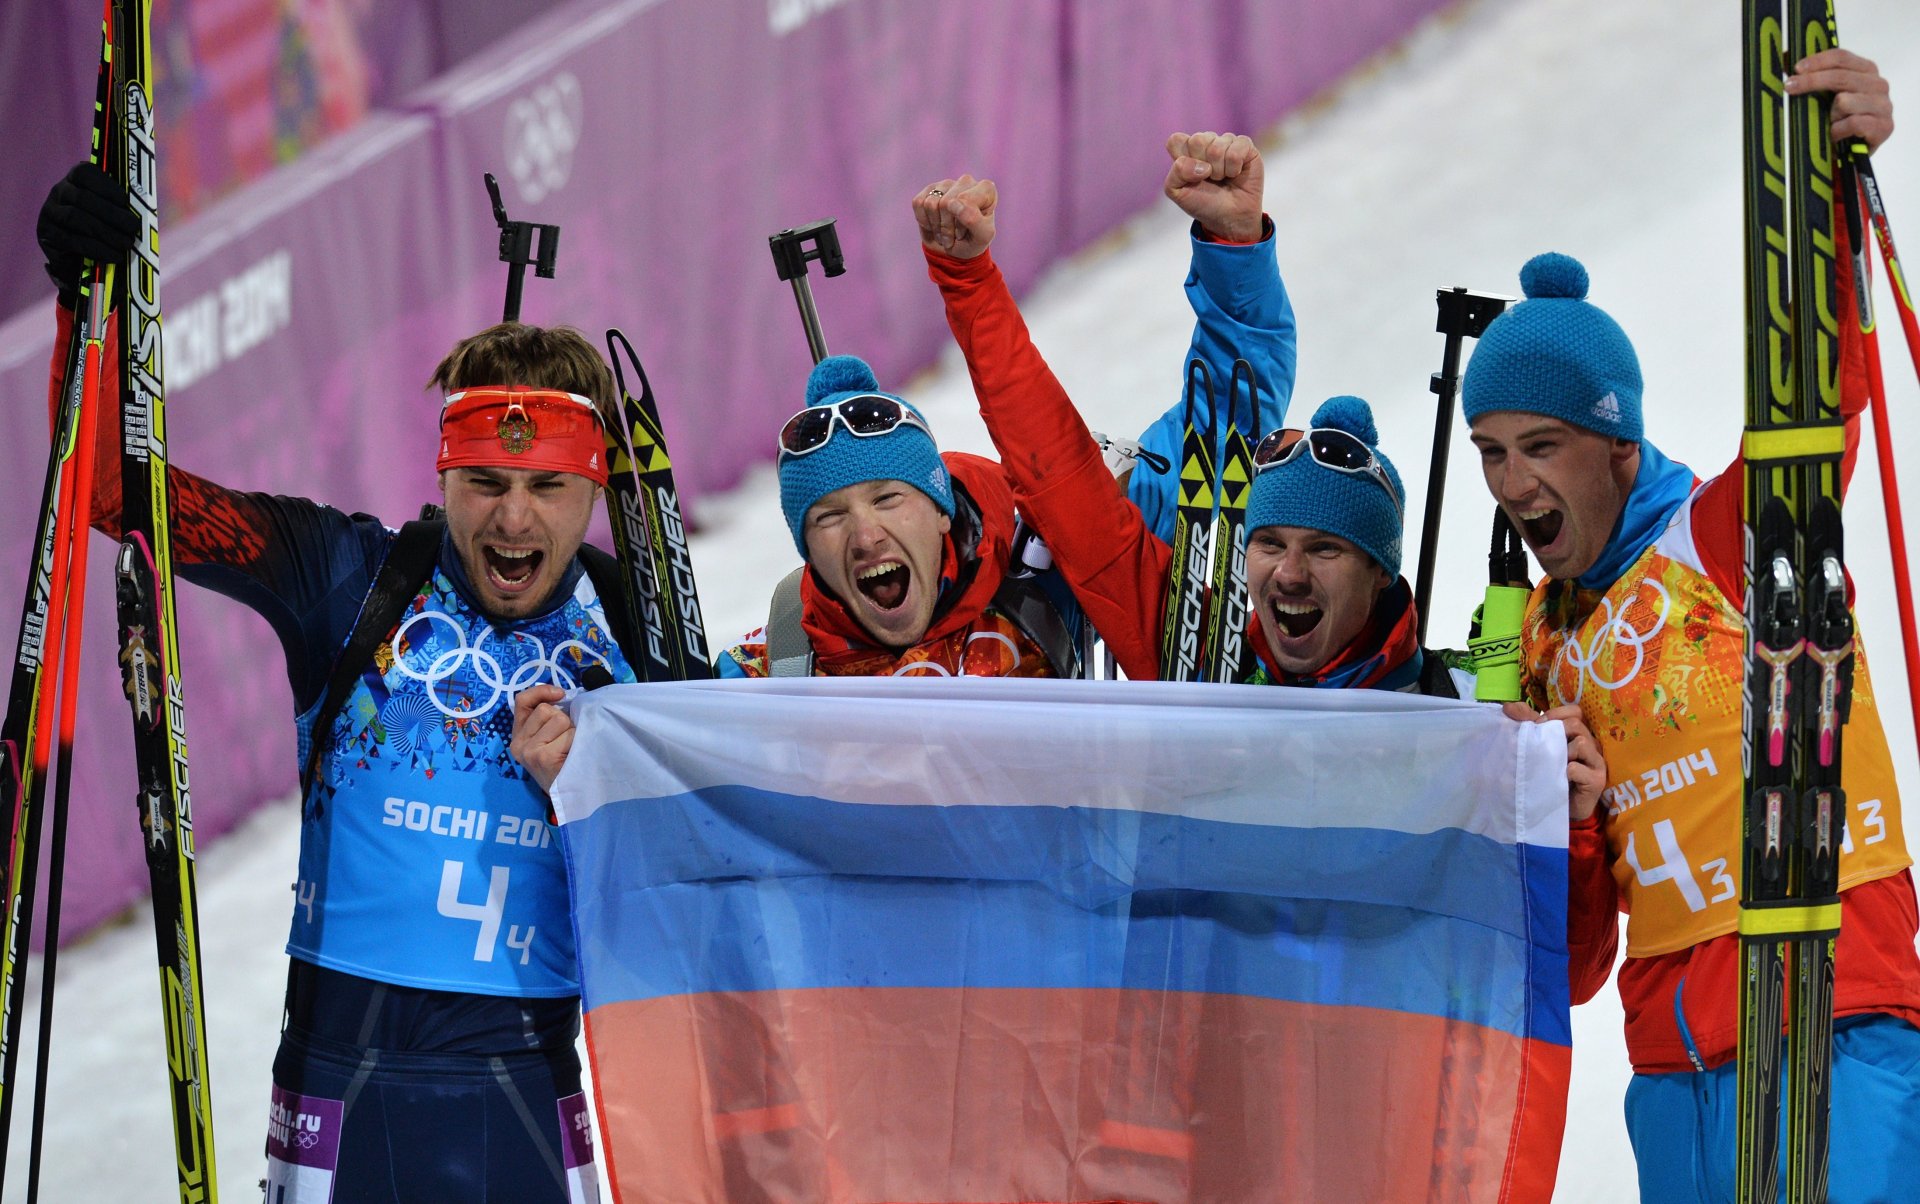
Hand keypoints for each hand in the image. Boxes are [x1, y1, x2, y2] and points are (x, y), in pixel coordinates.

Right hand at [36, 161, 137, 307]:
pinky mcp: (46, 234)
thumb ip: (123, 207)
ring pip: (74, 218)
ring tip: (126, 244)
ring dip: (105, 232)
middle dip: (112, 214)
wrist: (78, 253)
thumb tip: (143, 213)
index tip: (124, 200)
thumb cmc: (103, 226)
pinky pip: (70, 240)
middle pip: (82, 198)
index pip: (85, 173)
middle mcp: (59, 192)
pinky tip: (113, 255)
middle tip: (133, 228)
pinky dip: (95, 248)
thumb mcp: (113, 212)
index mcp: (76, 179)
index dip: (106, 185)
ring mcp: (50, 212)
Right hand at [511, 684, 573, 793]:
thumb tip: (562, 695)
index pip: (522, 700)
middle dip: (564, 720)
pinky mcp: (542, 757)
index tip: (560, 694)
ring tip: (569, 750)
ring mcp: (528, 750)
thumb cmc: (562, 764)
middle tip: (566, 741)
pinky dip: (577, 742)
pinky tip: (572, 757)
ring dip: (572, 731)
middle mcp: (518, 743)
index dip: (541, 691)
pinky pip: (569, 734)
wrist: (568, 797)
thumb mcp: (548, 739)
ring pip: (559, 719)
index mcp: (518, 735)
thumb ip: (547, 719)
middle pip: (546, 709)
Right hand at [914, 175, 997, 259]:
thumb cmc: (972, 241)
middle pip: (946, 203)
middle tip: (954, 236)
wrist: (954, 253)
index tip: (967, 232)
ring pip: (931, 204)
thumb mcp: (982, 237)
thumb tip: (953, 203)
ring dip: (936, 226)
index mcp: (986, 189)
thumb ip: (973, 219)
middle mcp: (967, 181)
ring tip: (945, 232)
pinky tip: (934, 225)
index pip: (965, 200)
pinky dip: (924, 221)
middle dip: (947, 227)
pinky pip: (918, 203)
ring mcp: (946, 184)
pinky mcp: (928, 189)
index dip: (962, 222)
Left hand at [1163, 131, 1263, 242]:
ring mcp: (1226, 141)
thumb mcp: (1178, 192)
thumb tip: (1202, 165)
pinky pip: (1236, 151)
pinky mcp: (1245, 145)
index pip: (1176, 140)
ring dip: (1219, 171)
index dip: (1182, 160)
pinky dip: (1233, 169)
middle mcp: (1206, 141)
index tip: (1190, 177)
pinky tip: (1235, 174)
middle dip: (1202, 167)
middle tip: (1209, 178)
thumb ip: (1176, 173)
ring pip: (1217, 147)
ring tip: (1222, 178)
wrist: (1229, 218)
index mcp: (1186, 149)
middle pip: (1197, 140)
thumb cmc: (1203, 203)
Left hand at [1503, 701, 1606, 823]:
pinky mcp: (1596, 781)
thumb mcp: (1536, 746)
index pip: (1575, 712)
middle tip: (1539, 747)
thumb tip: (1509, 706)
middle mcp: (1592, 745)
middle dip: (1554, 732)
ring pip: (1581, 743)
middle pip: (1576, 724)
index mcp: (1579, 734)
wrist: (1556, 808)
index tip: (1537, 725)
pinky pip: (1576, 768)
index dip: (1555, 714)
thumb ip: (1526, 724)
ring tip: (1552, 766)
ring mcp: (1596, 763)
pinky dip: (1564, 772)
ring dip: (1561, 753)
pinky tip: (1559, 780)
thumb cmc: (1548, 775)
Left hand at [1788, 47, 1893, 153]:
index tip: (1795, 68)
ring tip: (1828, 124)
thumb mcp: (1824, 97)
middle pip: (1841, 76)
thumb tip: (1786, 58)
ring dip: (1830, 115)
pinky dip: (1839, 131)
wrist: (1849, 156)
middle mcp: (1878, 85)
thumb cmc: (1835, 123)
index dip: (1817, 61)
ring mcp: (1884, 105)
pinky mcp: (1884, 127)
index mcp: (1865, 71)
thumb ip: (1813, 77)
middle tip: (1789, 87)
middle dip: (1811, 81)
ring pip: (1845, 101)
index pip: (1842, 57)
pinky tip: (1835, 136)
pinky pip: (1854, 123)